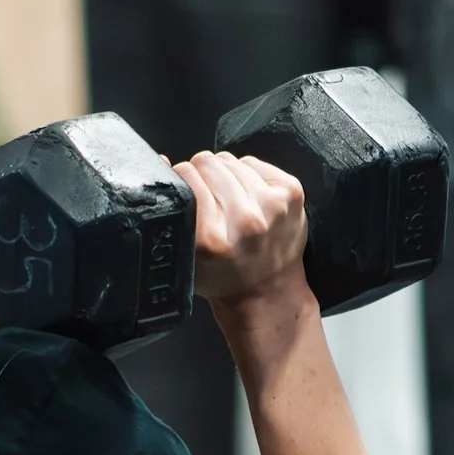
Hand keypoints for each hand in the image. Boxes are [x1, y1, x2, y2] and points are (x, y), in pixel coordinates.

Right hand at [173, 149, 308, 307]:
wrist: (268, 293)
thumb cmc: (223, 276)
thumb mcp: (187, 254)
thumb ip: (173, 209)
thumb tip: (163, 161)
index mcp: (212, 239)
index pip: (186, 176)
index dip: (182, 180)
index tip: (186, 191)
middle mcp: (244, 220)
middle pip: (207, 163)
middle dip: (203, 176)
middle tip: (210, 199)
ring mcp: (271, 205)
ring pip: (230, 160)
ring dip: (225, 176)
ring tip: (230, 201)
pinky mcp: (290, 192)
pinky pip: (253, 162)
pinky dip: (247, 174)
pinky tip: (248, 197)